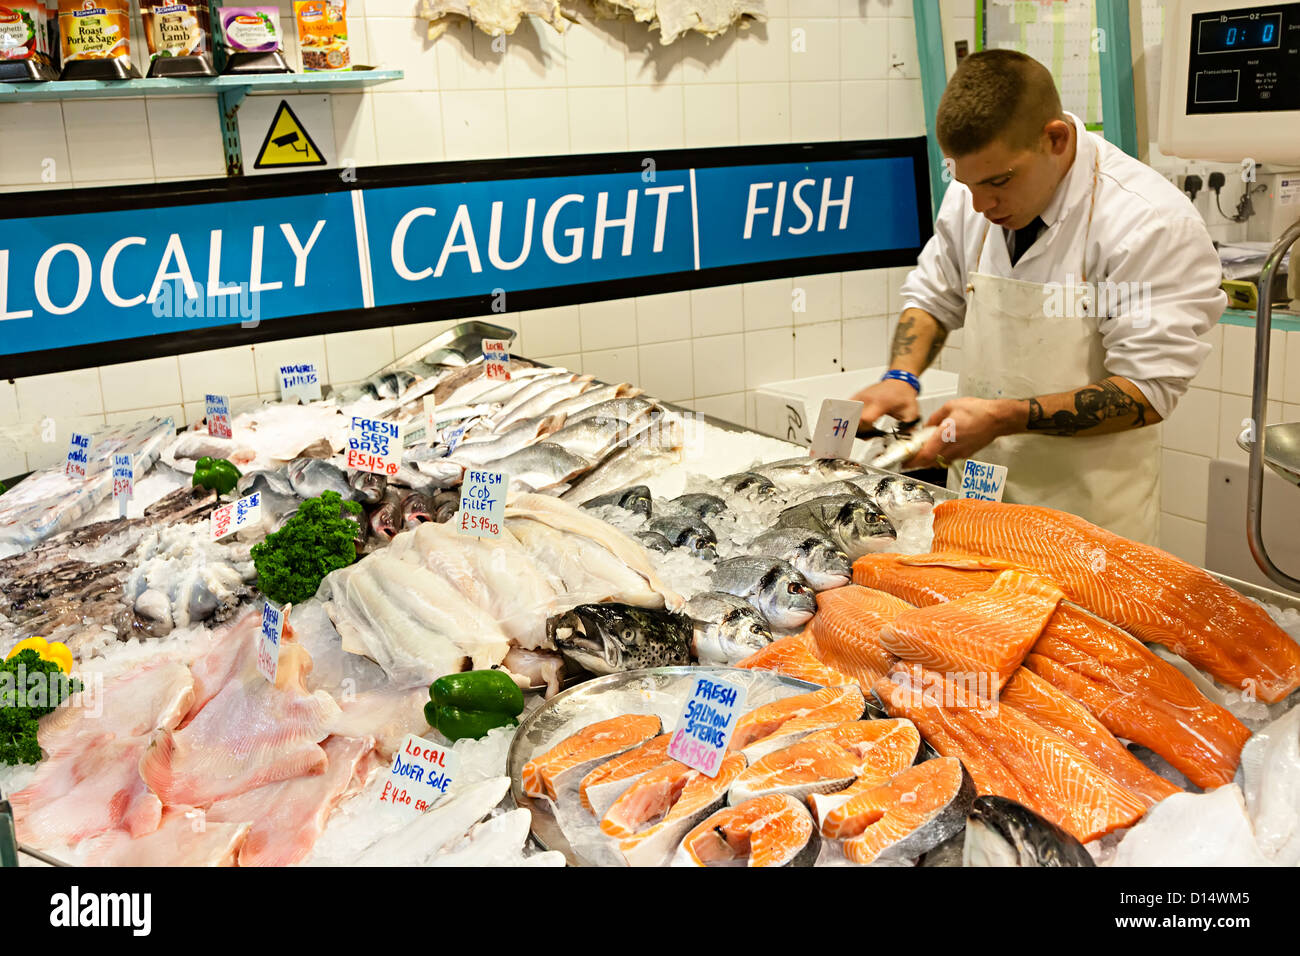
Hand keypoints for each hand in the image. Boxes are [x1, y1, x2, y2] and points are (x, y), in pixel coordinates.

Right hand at [851, 379, 921, 433]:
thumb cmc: (903, 395)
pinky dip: (851, 418)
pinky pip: (848, 410)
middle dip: (858, 430)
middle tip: (867, 434)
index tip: (870, 435)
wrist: (900, 382)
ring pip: (848, 414)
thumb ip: (907, 429)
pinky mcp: (857, 397)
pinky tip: (859, 422)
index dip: (865, 430)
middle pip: (853, 418)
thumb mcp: (910, 414)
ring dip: (854, 425)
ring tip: (865, 429)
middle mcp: (867, 398)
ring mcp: (860, 396)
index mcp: (880, 403)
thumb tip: (904, 441)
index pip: (864, 418)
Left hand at [906, 397, 1023, 468]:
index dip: (913, 461)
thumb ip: (935, 418)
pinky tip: (940, 447)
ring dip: (929, 459)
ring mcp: (960, 453)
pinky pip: (949, 458)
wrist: (997, 419)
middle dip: (918, 462)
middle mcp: (953, 447)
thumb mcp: (950, 407)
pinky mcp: (966, 454)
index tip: (905, 462)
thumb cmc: (978, 411)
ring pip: (939, 462)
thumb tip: (926, 427)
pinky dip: (941, 455)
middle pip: (930, 462)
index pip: (926, 454)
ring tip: (925, 450)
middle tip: (910, 458)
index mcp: (946, 434)